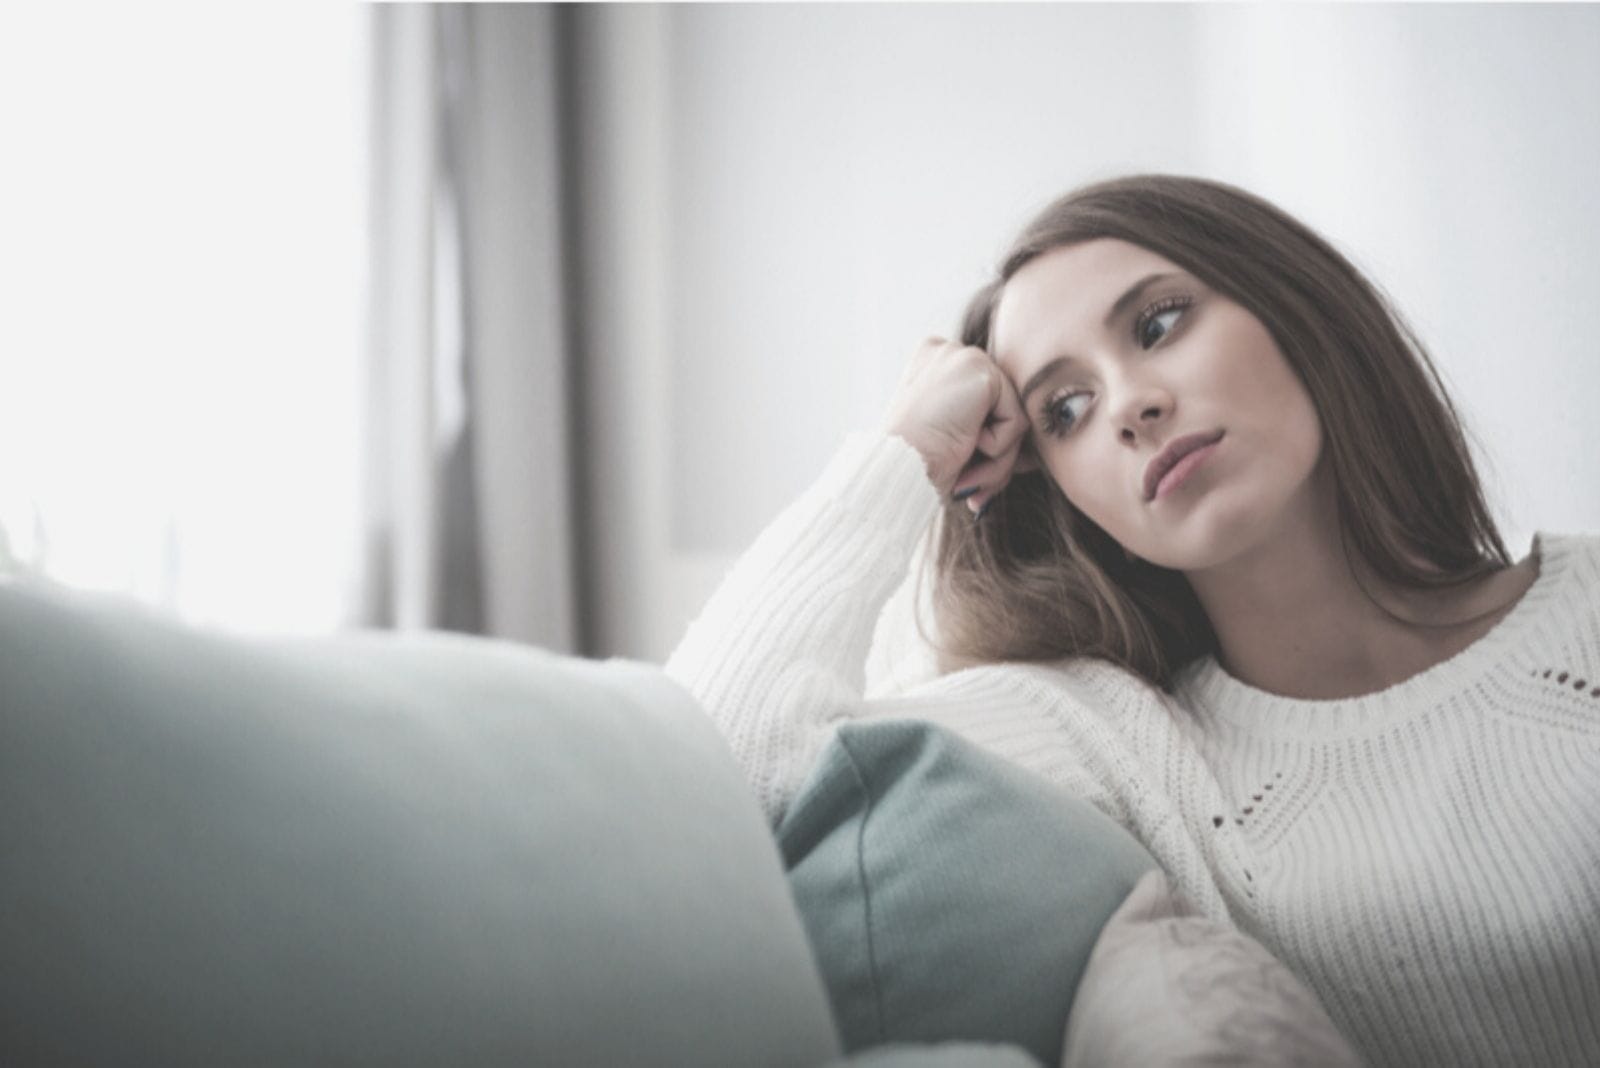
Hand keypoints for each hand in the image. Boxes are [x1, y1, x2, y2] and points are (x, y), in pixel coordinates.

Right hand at [882, 337, 1036, 513]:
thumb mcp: (948, 443)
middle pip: (1002, 410)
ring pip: (1013, 417)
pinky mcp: (980, 371)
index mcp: (932, 367)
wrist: (895, 473)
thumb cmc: (914, 469)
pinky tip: (964, 445)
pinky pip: (1017, 421)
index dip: (985, 445)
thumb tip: (1030, 458)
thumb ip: (982, 435)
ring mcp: (963, 357)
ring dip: (996, 459)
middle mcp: (947, 353)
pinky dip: (997, 447)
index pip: (985, 405)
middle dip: (996, 457)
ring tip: (964, 472)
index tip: (962, 475)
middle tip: (970, 485)